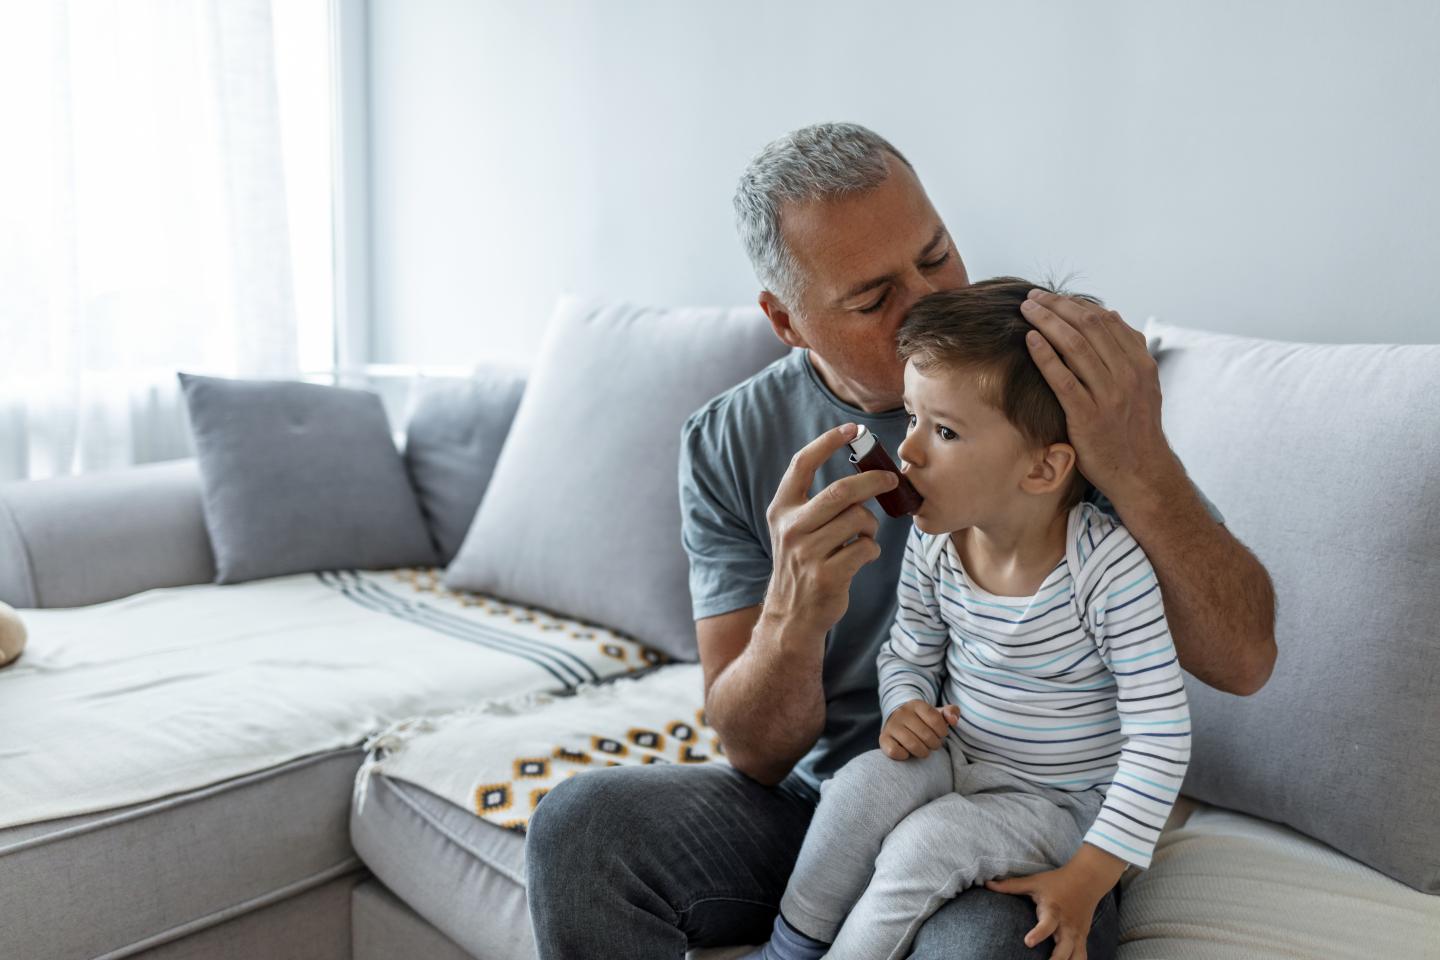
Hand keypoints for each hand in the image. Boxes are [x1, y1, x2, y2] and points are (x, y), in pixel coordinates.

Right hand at [763, 424, 898, 636]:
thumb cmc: (803, 564)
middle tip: (892, 478)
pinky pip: (865, 548)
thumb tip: (865, 472)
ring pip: (858, 520)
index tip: (852, 429)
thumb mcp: (796, 529)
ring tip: (864, 535)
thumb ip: (818, 502)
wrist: (792, 615)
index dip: (827, 442)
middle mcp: (791, 528)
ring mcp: (807, 553)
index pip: (801, 464)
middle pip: (840, 491)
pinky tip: (861, 557)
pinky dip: (871, 549)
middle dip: (873, 481)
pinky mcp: (827, 575)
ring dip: (871, 526)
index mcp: (781, 509)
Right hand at [879, 700, 959, 759]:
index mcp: (916, 704)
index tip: (941, 734)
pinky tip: (907, 752)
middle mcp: (902, 713)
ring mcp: (891, 726)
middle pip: (926, 735)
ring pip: (912, 745)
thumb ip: (951, 713)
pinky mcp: (883, 739)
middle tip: (933, 745)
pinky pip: (895, 751)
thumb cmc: (923, 721)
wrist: (898, 722)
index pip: (935, 720)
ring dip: (923, 752)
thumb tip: (953, 720)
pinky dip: (904, 756)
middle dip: (934, 744)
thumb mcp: (937, 714)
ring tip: (924, 751)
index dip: (942, 732)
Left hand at [984, 845, 1126, 959]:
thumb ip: (1011, 886)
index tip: (1028, 942)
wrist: (1088, 879)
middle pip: (1064, 950)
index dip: (1039, 933)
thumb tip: (987, 884)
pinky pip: (1082, 958)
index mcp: (1053, 910)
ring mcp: (1077, 934)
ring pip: (1077, 958)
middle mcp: (1067, 926)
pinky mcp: (1082, 939)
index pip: (1047, 924)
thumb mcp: (1034, 881)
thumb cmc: (1057, 881)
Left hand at [1020, 290, 1181, 508]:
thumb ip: (1127, 352)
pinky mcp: (1088, 416)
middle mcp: (1127, 375)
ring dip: (1046, 322)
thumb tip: (1111, 315)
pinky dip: (1045, 354)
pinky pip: (1063, 378)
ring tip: (1026, 310)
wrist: (1140, 472)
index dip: (1075, 304)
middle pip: (1088, 326)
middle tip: (1032, 297)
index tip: (1052, 297)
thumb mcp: (1142, 385)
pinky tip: (1029, 339)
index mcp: (1140, 363)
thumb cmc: (1133, 428)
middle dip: (1056, 306)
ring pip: (1074, 346)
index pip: (1106, 320)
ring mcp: (1108, 395)